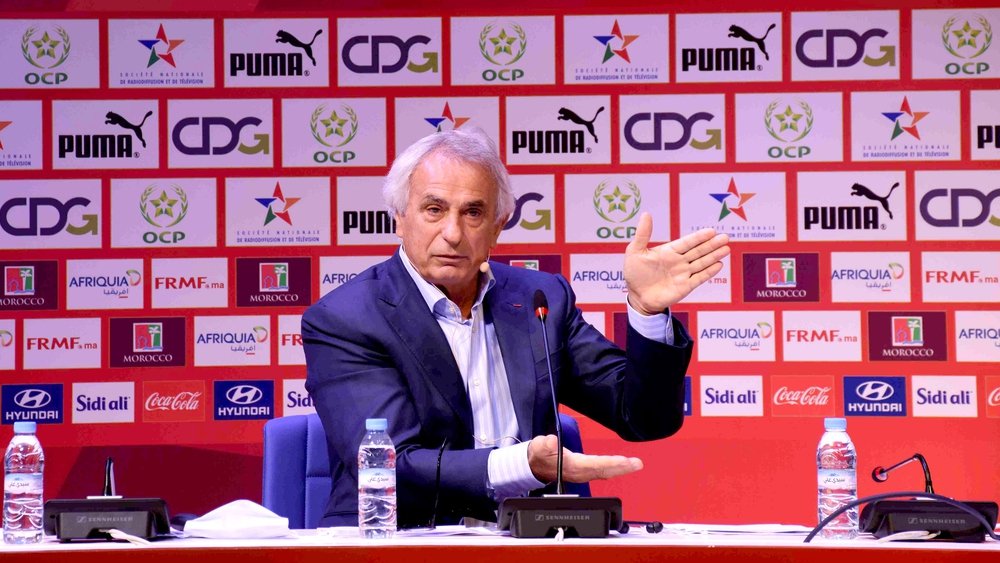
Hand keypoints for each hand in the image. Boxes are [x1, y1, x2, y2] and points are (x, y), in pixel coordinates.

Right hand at [527, 435, 642, 483]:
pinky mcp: (586, 471)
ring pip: (606, 472)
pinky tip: (623, 465)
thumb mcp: (538, 447)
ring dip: (621, 468)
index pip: (594, 465)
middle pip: (604, 471)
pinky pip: (603, 471)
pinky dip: (615, 468)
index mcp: (572, 467)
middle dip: (622, 468)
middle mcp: (580, 472)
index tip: (623, 461)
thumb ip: (545, 445)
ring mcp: (584, 473)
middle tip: (637, 464)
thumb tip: (552, 441)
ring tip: (635, 464)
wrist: (535, 466)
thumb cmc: (539, 456)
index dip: (610, 463)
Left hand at [624, 212, 729, 314]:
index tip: (711, 231)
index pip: (687, 242)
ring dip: (714, 256)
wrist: (636, 297)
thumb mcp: (635, 251)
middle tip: (725, 237)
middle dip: (711, 244)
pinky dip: (709, 272)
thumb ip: (643, 234)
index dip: (699, 237)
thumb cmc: (635, 273)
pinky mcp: (685, 286)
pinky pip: (699, 278)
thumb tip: (646, 214)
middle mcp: (679, 261)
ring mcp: (683, 274)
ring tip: (726, 248)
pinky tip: (719, 265)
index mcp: (669, 251)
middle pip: (698, 251)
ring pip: (702, 263)